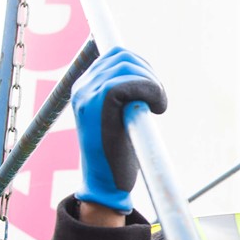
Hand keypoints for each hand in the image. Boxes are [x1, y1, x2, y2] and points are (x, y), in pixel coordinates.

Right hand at [71, 46, 166, 213]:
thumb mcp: (117, 119)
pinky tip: (157, 109)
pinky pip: (130, 81)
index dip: (140, 67)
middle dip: (148, 73)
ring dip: (152, 83)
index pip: (115, 56)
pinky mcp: (99, 104)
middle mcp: (82, 87)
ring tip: (158, 106)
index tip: (152, 90)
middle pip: (123, 56)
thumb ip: (123, 97)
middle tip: (158, 101)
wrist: (105, 183)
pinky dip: (151, 90)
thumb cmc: (116, 155)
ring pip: (128, 66)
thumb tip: (143, 74)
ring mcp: (88, 94)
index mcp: (84, 88)